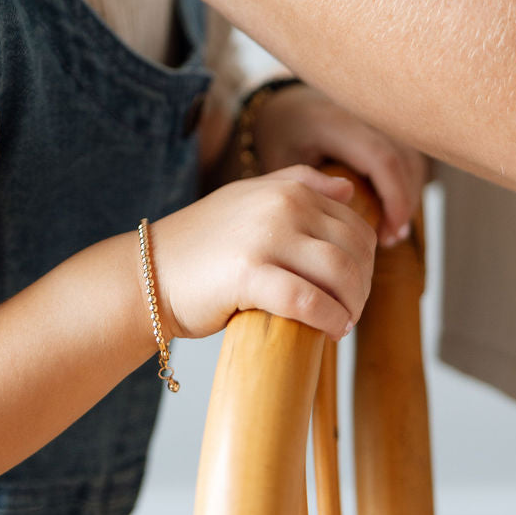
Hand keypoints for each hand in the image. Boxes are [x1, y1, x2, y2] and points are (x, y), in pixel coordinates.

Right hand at [151, 166, 375, 343]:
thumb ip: (298, 183)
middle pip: (354, 250)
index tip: (352, 288)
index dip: (365, 263)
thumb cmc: (202, 244)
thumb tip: (348, 187)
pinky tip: (328, 331)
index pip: (354, 225)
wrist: (150, 273)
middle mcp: (281, 205)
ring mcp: (265, 237)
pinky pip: (309, 300)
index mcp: (287, 189)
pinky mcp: (248, 274)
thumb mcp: (248, 197)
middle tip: (350, 311)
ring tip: (342, 323)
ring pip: (340, 274)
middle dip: (362, 287)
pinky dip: (329, 319)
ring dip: (352, 306)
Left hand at [251, 82, 427, 247]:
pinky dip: (406, 184)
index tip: (389, 232)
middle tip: (388, 238)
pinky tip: (390, 211)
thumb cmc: (281, 135)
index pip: (382, 159)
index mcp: (335, 123)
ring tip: (389, 229)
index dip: (394, 198)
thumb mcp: (279, 159)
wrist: (287, 105)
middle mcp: (363, 115)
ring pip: (412, 159)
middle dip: (403, 203)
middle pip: (404, 160)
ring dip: (407, 195)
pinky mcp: (384, 127)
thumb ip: (304, 185)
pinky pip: (408, 156)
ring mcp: (377, 119)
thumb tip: (342, 210)